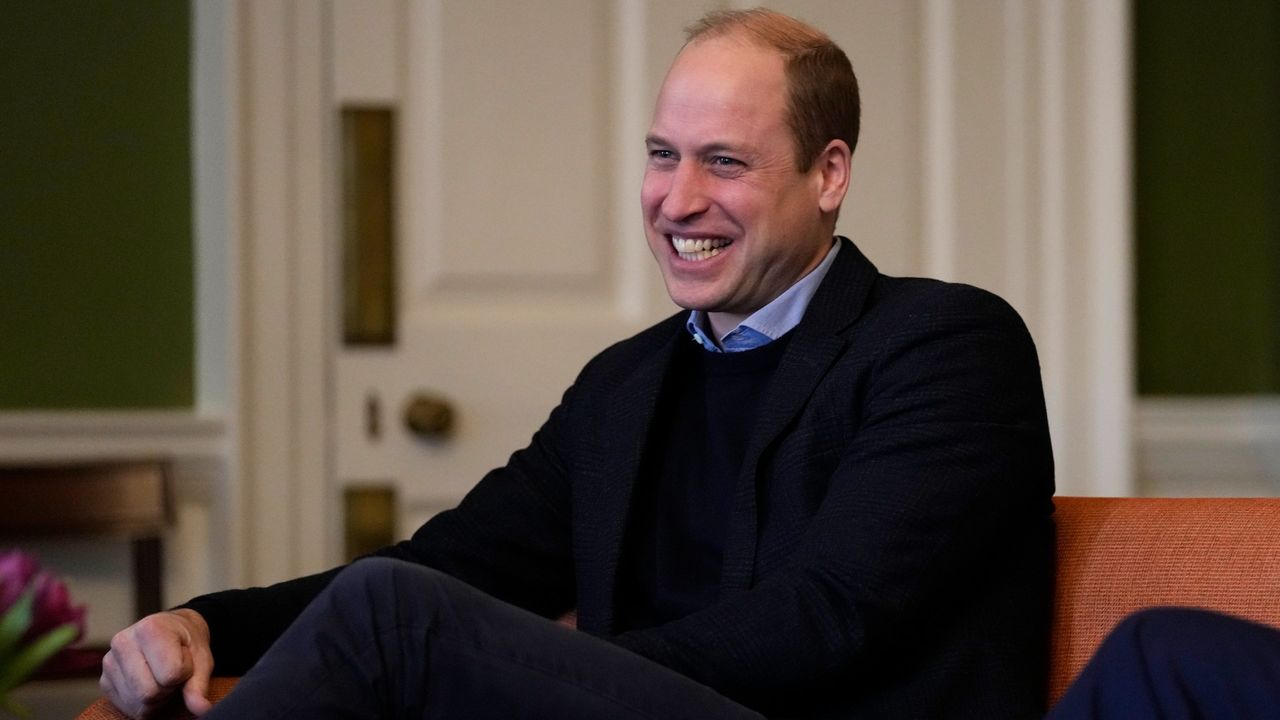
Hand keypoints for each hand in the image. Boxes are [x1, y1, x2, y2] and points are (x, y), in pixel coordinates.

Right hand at [100, 609, 214, 718]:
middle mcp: (123, 642)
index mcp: (149, 629)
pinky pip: (127, 708)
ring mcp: (109, 662)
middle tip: (173, 672)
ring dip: (156, 698)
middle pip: (149, 693)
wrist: (170, 631)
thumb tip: (202, 709)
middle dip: (168, 688)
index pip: (170, 675)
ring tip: (161, 677)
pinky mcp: (104, 681)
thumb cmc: (187, 643)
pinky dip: (143, 704)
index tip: (184, 659)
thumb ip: (199, 684)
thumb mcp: (201, 657)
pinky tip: (149, 684)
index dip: (184, 673)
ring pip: (138, 703)